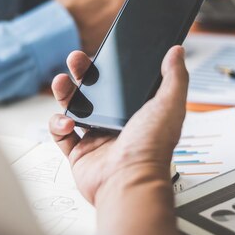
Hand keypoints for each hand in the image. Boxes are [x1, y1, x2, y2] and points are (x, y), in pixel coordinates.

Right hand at [49, 46, 187, 203]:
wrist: (128, 183)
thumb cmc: (151, 149)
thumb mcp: (169, 106)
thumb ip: (174, 77)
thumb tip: (177, 51)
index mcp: (136, 112)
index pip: (119, 83)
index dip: (108, 66)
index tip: (101, 52)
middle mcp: (115, 124)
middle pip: (93, 91)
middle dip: (82, 73)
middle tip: (76, 60)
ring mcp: (95, 138)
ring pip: (73, 108)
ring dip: (64, 92)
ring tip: (61, 83)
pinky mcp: (79, 153)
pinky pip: (61, 134)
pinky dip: (57, 125)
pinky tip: (66, 121)